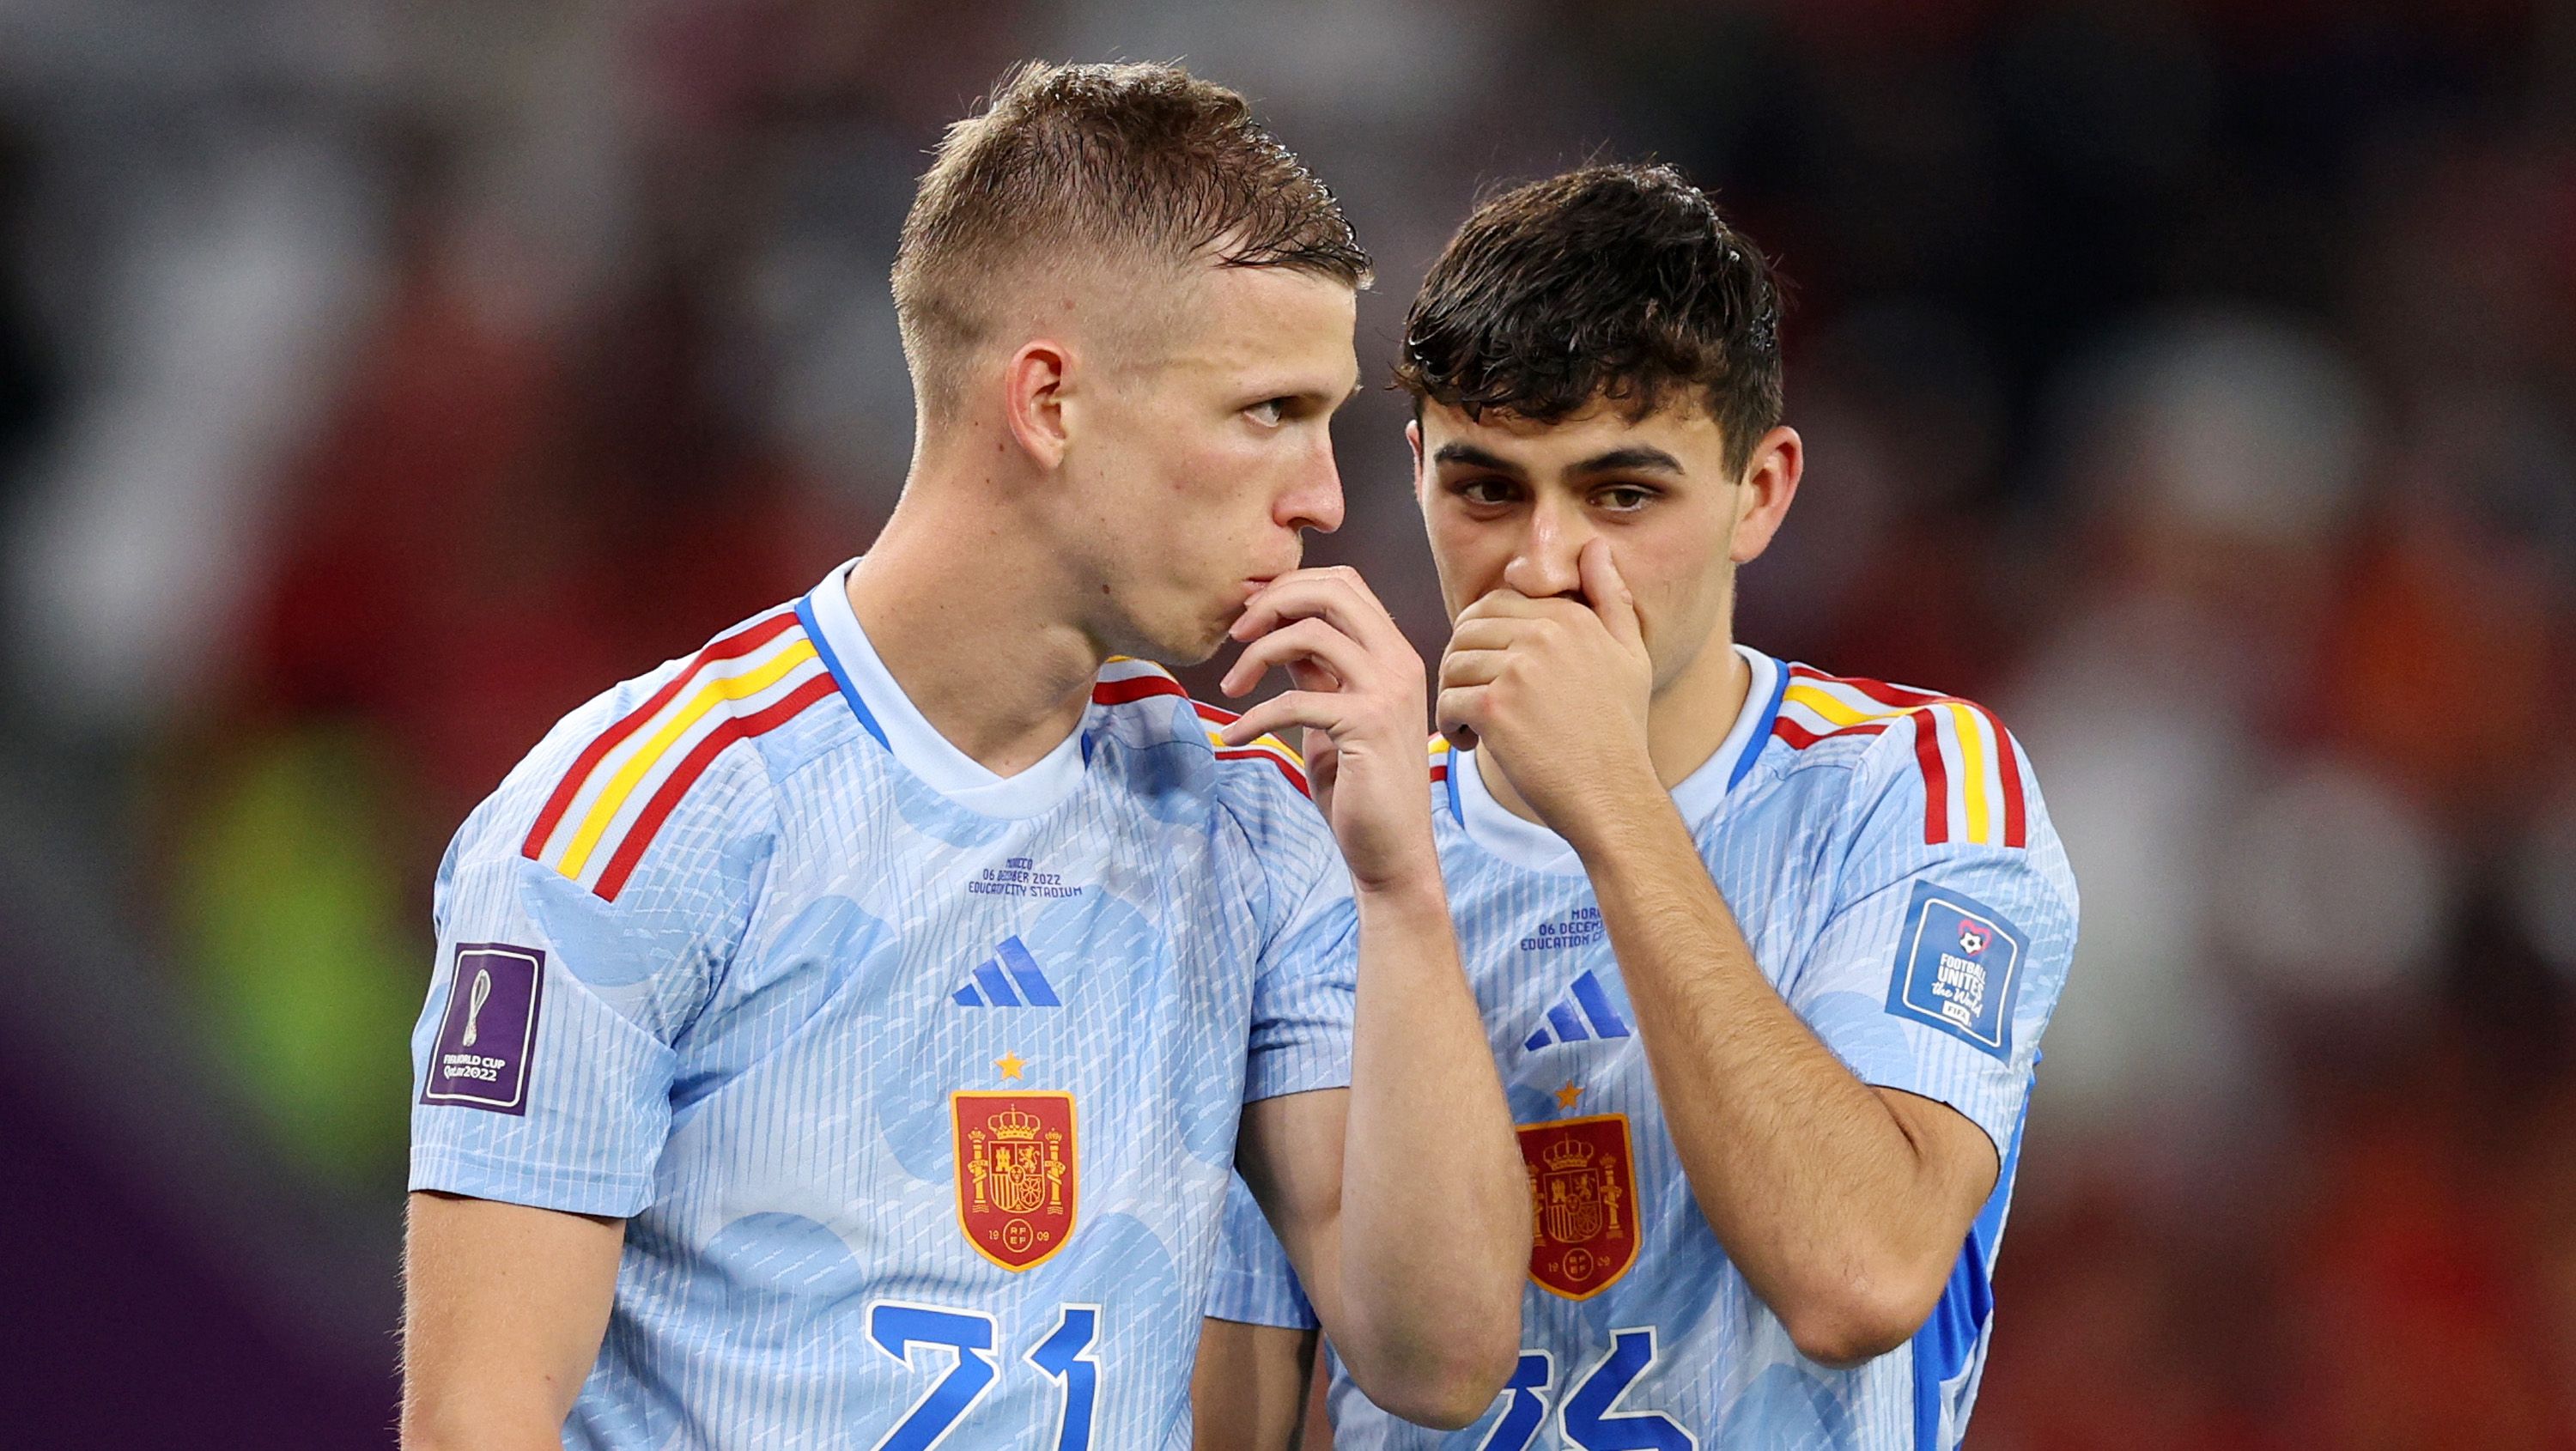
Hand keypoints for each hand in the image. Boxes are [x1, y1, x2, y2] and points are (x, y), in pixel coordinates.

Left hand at [1219, 566, 1436, 893]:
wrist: (1392, 851)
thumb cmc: (1360, 785)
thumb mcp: (1335, 712)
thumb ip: (1319, 671)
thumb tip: (1280, 634)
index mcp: (1393, 653)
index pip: (1344, 584)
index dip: (1291, 586)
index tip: (1251, 617)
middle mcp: (1399, 662)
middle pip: (1330, 592)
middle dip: (1272, 602)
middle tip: (1235, 635)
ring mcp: (1388, 692)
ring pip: (1309, 634)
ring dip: (1255, 655)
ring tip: (1230, 688)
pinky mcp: (1367, 727)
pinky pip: (1294, 700)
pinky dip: (1252, 717)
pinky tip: (1232, 738)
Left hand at [1435, 540, 1656, 837]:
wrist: (1613, 794)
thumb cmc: (1619, 731)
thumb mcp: (1629, 655)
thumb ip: (1610, 597)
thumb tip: (1595, 545)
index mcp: (1570, 617)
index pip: (1495, 603)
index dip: (1481, 637)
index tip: (1489, 671)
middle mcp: (1545, 634)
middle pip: (1467, 629)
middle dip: (1461, 662)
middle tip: (1472, 696)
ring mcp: (1519, 669)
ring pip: (1453, 663)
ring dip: (1454, 694)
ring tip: (1473, 724)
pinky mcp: (1497, 707)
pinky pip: (1448, 698)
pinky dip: (1450, 723)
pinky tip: (1471, 743)